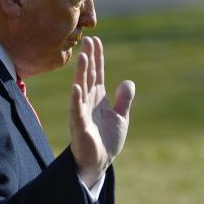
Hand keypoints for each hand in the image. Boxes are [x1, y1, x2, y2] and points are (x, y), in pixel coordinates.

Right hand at [69, 36, 134, 188]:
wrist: (100, 163)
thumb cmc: (107, 139)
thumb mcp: (121, 117)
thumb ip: (123, 100)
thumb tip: (127, 81)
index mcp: (98, 98)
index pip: (98, 73)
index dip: (97, 57)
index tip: (96, 40)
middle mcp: (88, 101)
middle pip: (88, 76)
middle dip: (89, 58)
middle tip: (87, 40)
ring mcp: (82, 112)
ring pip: (81, 88)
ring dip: (82, 73)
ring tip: (83, 57)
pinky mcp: (79, 125)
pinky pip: (77, 110)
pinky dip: (76, 98)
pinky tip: (76, 86)